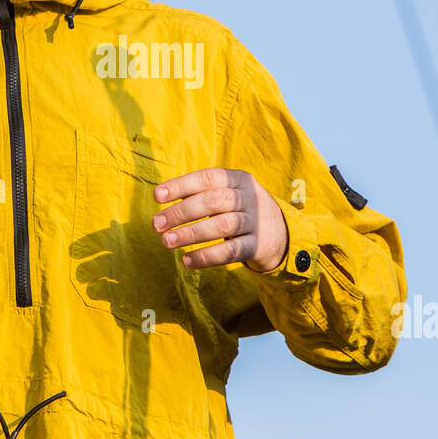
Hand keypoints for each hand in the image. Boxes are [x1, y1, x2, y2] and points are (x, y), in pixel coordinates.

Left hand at [152, 168, 288, 272]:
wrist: (281, 233)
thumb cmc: (240, 210)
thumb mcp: (228, 194)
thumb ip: (200, 194)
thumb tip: (161, 198)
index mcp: (238, 179)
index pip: (208, 177)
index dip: (181, 185)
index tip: (157, 196)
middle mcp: (250, 197)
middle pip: (214, 201)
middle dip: (182, 212)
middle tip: (156, 224)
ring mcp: (256, 222)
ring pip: (223, 226)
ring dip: (191, 234)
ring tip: (167, 242)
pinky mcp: (258, 246)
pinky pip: (231, 251)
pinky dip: (206, 256)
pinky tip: (187, 261)